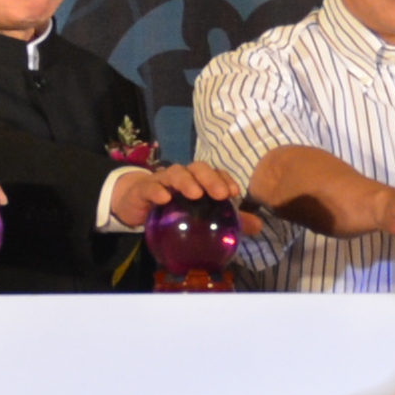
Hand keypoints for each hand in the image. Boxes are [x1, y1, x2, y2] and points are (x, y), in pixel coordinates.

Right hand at [113, 160, 266, 233]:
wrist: (136, 207)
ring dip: (187, 181)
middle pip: (197, 168)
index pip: (214, 173)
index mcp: (197, 180)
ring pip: (176, 173)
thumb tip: (258, 226)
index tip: (234, 193)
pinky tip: (164, 199)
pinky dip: (157, 190)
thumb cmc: (172, 208)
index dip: (224, 179)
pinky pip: (151, 187)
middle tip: (220, 195)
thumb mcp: (200, 214)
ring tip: (195, 195)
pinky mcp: (144, 190)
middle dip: (210, 179)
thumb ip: (229, 219)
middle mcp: (182, 176)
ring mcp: (162, 180)